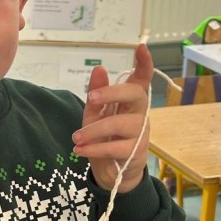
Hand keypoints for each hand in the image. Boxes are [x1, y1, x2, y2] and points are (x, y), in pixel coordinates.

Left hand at [71, 43, 152, 191]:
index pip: (142, 79)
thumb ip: (96, 93)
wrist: (113, 173)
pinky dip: (94, 148)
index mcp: (130, 101)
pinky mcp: (135, 153)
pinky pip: (115, 148)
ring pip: (120, 124)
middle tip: (91, 97)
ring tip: (76, 138)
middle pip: (136, 94)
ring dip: (94, 130)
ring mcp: (140, 133)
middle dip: (113, 93)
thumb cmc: (105, 138)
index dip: (144, 63)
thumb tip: (99, 69)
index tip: (141, 47)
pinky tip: (80, 150)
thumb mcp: (95, 114)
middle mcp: (140, 113)